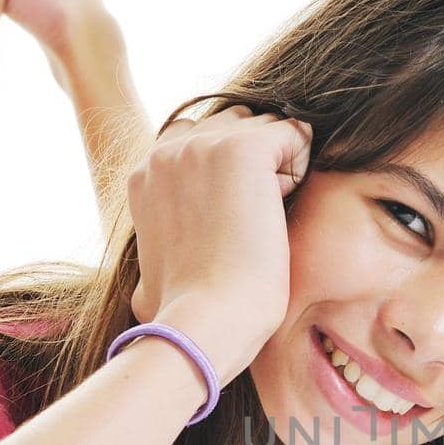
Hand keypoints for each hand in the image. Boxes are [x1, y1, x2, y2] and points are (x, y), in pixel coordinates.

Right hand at [126, 103, 312, 350]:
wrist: (208, 320)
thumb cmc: (188, 314)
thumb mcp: (147, 284)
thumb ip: (153, 262)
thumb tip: (142, 297)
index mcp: (144, 175)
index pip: (197, 138)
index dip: (225, 173)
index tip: (229, 219)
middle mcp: (168, 150)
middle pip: (233, 124)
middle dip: (254, 164)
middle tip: (252, 218)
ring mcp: (203, 145)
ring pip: (264, 126)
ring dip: (278, 165)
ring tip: (266, 215)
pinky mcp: (243, 150)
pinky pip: (295, 133)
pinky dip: (301, 165)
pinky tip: (283, 205)